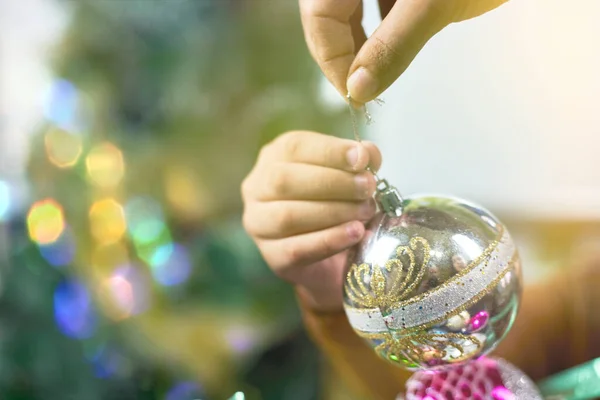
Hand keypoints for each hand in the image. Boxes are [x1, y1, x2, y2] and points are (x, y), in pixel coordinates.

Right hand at [242, 131, 381, 311]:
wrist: (332, 253)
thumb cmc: (336, 202)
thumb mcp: (347, 174)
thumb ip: (358, 162)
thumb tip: (368, 153)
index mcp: (274, 157)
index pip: (294, 147)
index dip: (329, 151)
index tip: (362, 158)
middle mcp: (257, 188)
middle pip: (284, 180)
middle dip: (333, 183)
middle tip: (368, 187)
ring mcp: (259, 224)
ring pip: (287, 215)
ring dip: (333, 212)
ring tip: (366, 212)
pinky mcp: (272, 256)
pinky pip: (296, 249)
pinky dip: (330, 240)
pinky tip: (356, 233)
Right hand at [300, 0, 509, 102]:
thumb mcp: (434, 4)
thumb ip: (392, 47)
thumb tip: (358, 90)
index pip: (317, 13)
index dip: (330, 56)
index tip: (351, 93)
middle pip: (325, 10)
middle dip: (340, 50)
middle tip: (361, 88)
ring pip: (344, 6)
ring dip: (356, 40)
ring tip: (374, 71)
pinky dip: (375, 23)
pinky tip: (392, 40)